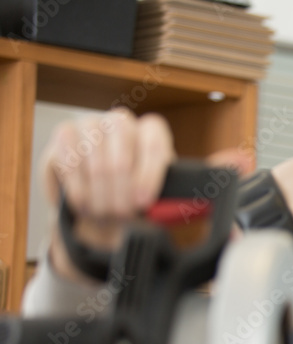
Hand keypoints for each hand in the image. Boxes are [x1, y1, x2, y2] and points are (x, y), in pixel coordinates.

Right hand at [42, 109, 174, 254]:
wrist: (98, 199)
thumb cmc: (131, 197)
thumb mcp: (155, 200)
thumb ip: (167, 202)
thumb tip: (171, 209)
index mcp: (152, 132)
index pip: (154, 146)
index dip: (149, 177)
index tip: (143, 203)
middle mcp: (122, 122)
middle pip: (122, 160)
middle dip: (121, 195)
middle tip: (121, 215)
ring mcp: (91, 124)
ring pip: (96, 164)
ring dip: (99, 197)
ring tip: (103, 213)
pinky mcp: (65, 133)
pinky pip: (70, 162)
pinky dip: (77, 189)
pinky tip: (83, 203)